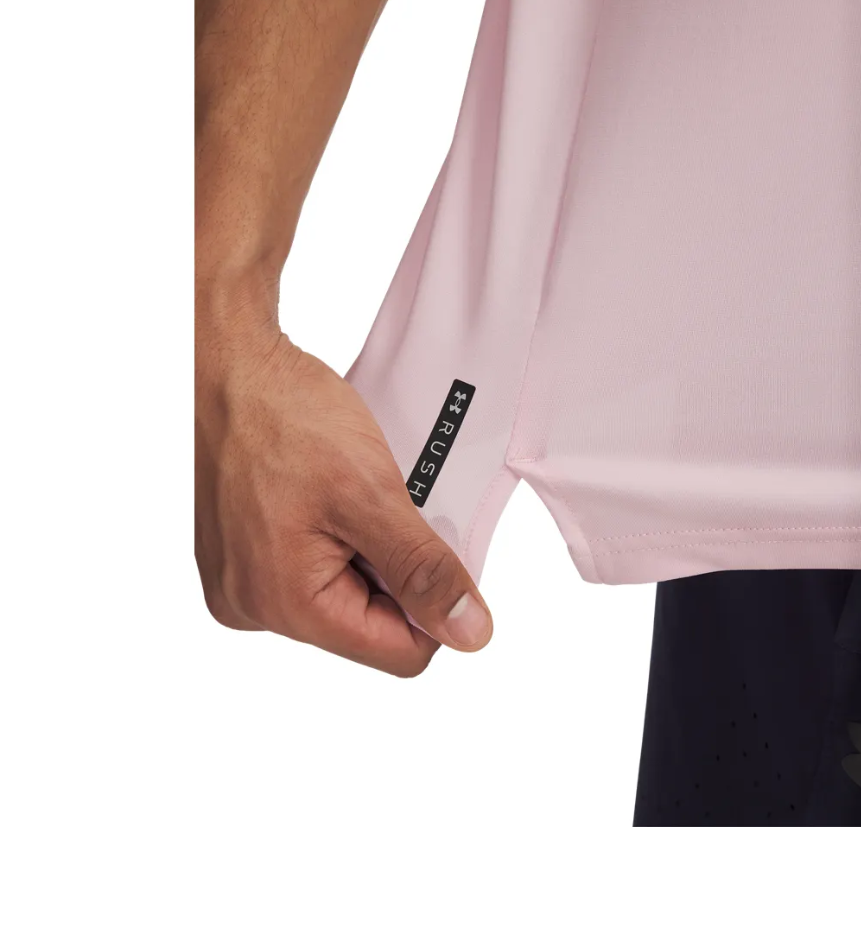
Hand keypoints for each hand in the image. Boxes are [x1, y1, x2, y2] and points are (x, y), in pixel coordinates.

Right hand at [195, 317, 492, 676]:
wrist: (232, 366)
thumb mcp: (373, 494)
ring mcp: (241, 581)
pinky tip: (337, 498)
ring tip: (358, 497)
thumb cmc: (287, 417)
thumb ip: (422, 570)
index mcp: (282, 604)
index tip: (436, 547)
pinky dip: (341, 540)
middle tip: (391, 508)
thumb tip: (470, 633)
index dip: (435, 606)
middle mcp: (251, 606)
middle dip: (396, 572)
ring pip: (343, 596)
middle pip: (369, 626)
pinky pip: (312, 570)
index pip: (398, 653)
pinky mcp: (240, 556)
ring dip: (369, 553)